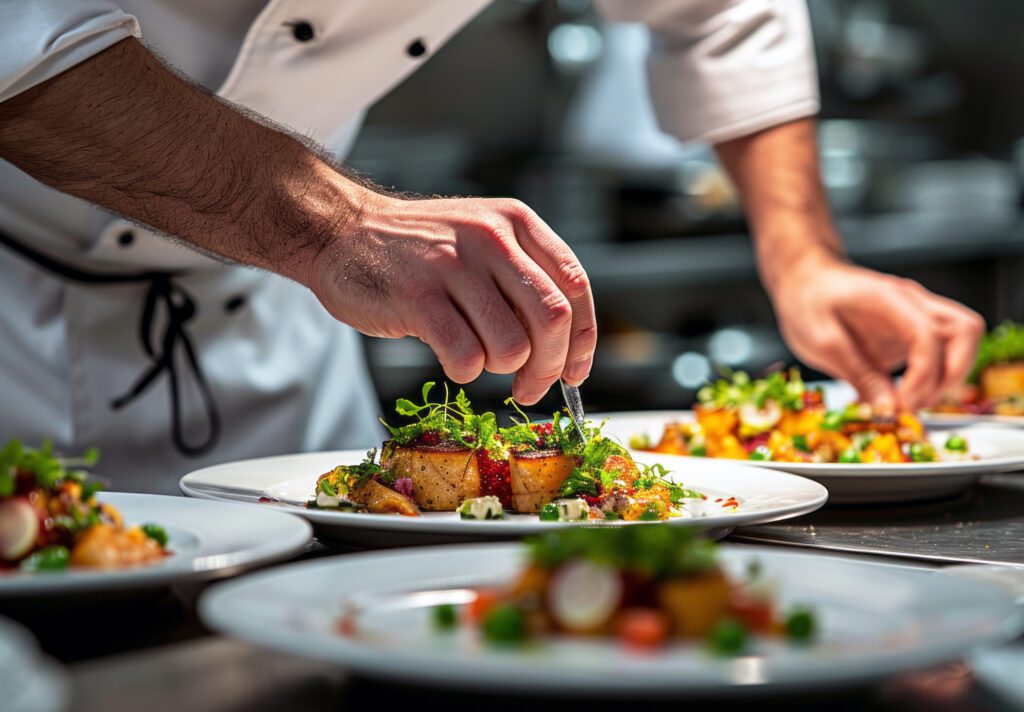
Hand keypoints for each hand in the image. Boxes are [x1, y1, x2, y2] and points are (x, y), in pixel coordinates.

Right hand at [308, 191, 596, 403]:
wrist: (342, 231)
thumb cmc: (420, 250)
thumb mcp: (482, 239)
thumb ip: (524, 278)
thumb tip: (565, 348)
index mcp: (516, 223)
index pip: (574, 286)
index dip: (582, 340)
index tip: (573, 372)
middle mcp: (491, 238)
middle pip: (552, 320)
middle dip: (549, 367)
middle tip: (530, 387)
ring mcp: (453, 266)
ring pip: (512, 346)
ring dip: (501, 369)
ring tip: (478, 358)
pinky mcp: (417, 298)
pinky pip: (466, 357)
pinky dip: (465, 372)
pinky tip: (451, 358)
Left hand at [770, 257, 983, 409]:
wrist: (806, 279)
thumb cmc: (808, 302)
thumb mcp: (821, 342)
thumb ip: (858, 374)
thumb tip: (889, 410)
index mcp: (889, 299)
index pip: (928, 336)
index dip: (923, 377)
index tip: (901, 404)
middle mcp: (913, 303)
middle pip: (966, 332)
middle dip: (950, 376)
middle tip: (915, 405)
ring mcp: (917, 314)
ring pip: (964, 340)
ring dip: (948, 377)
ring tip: (911, 402)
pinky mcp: (913, 330)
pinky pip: (943, 351)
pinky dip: (933, 377)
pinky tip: (902, 396)